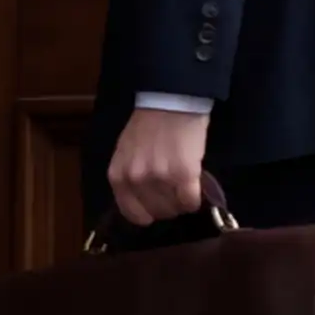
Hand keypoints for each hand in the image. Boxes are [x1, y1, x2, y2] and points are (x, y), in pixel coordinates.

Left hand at [108, 106, 213, 225]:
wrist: (171, 100)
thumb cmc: (149, 124)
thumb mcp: (127, 153)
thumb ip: (131, 176)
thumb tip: (144, 200)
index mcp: (118, 176)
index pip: (132, 214)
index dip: (149, 213)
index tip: (159, 205)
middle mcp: (136, 180)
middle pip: (156, 213)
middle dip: (168, 206)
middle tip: (176, 192)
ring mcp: (159, 178)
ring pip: (175, 209)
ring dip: (182, 202)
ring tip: (186, 186)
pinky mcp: (184, 174)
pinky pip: (191, 201)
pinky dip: (195, 198)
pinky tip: (196, 186)